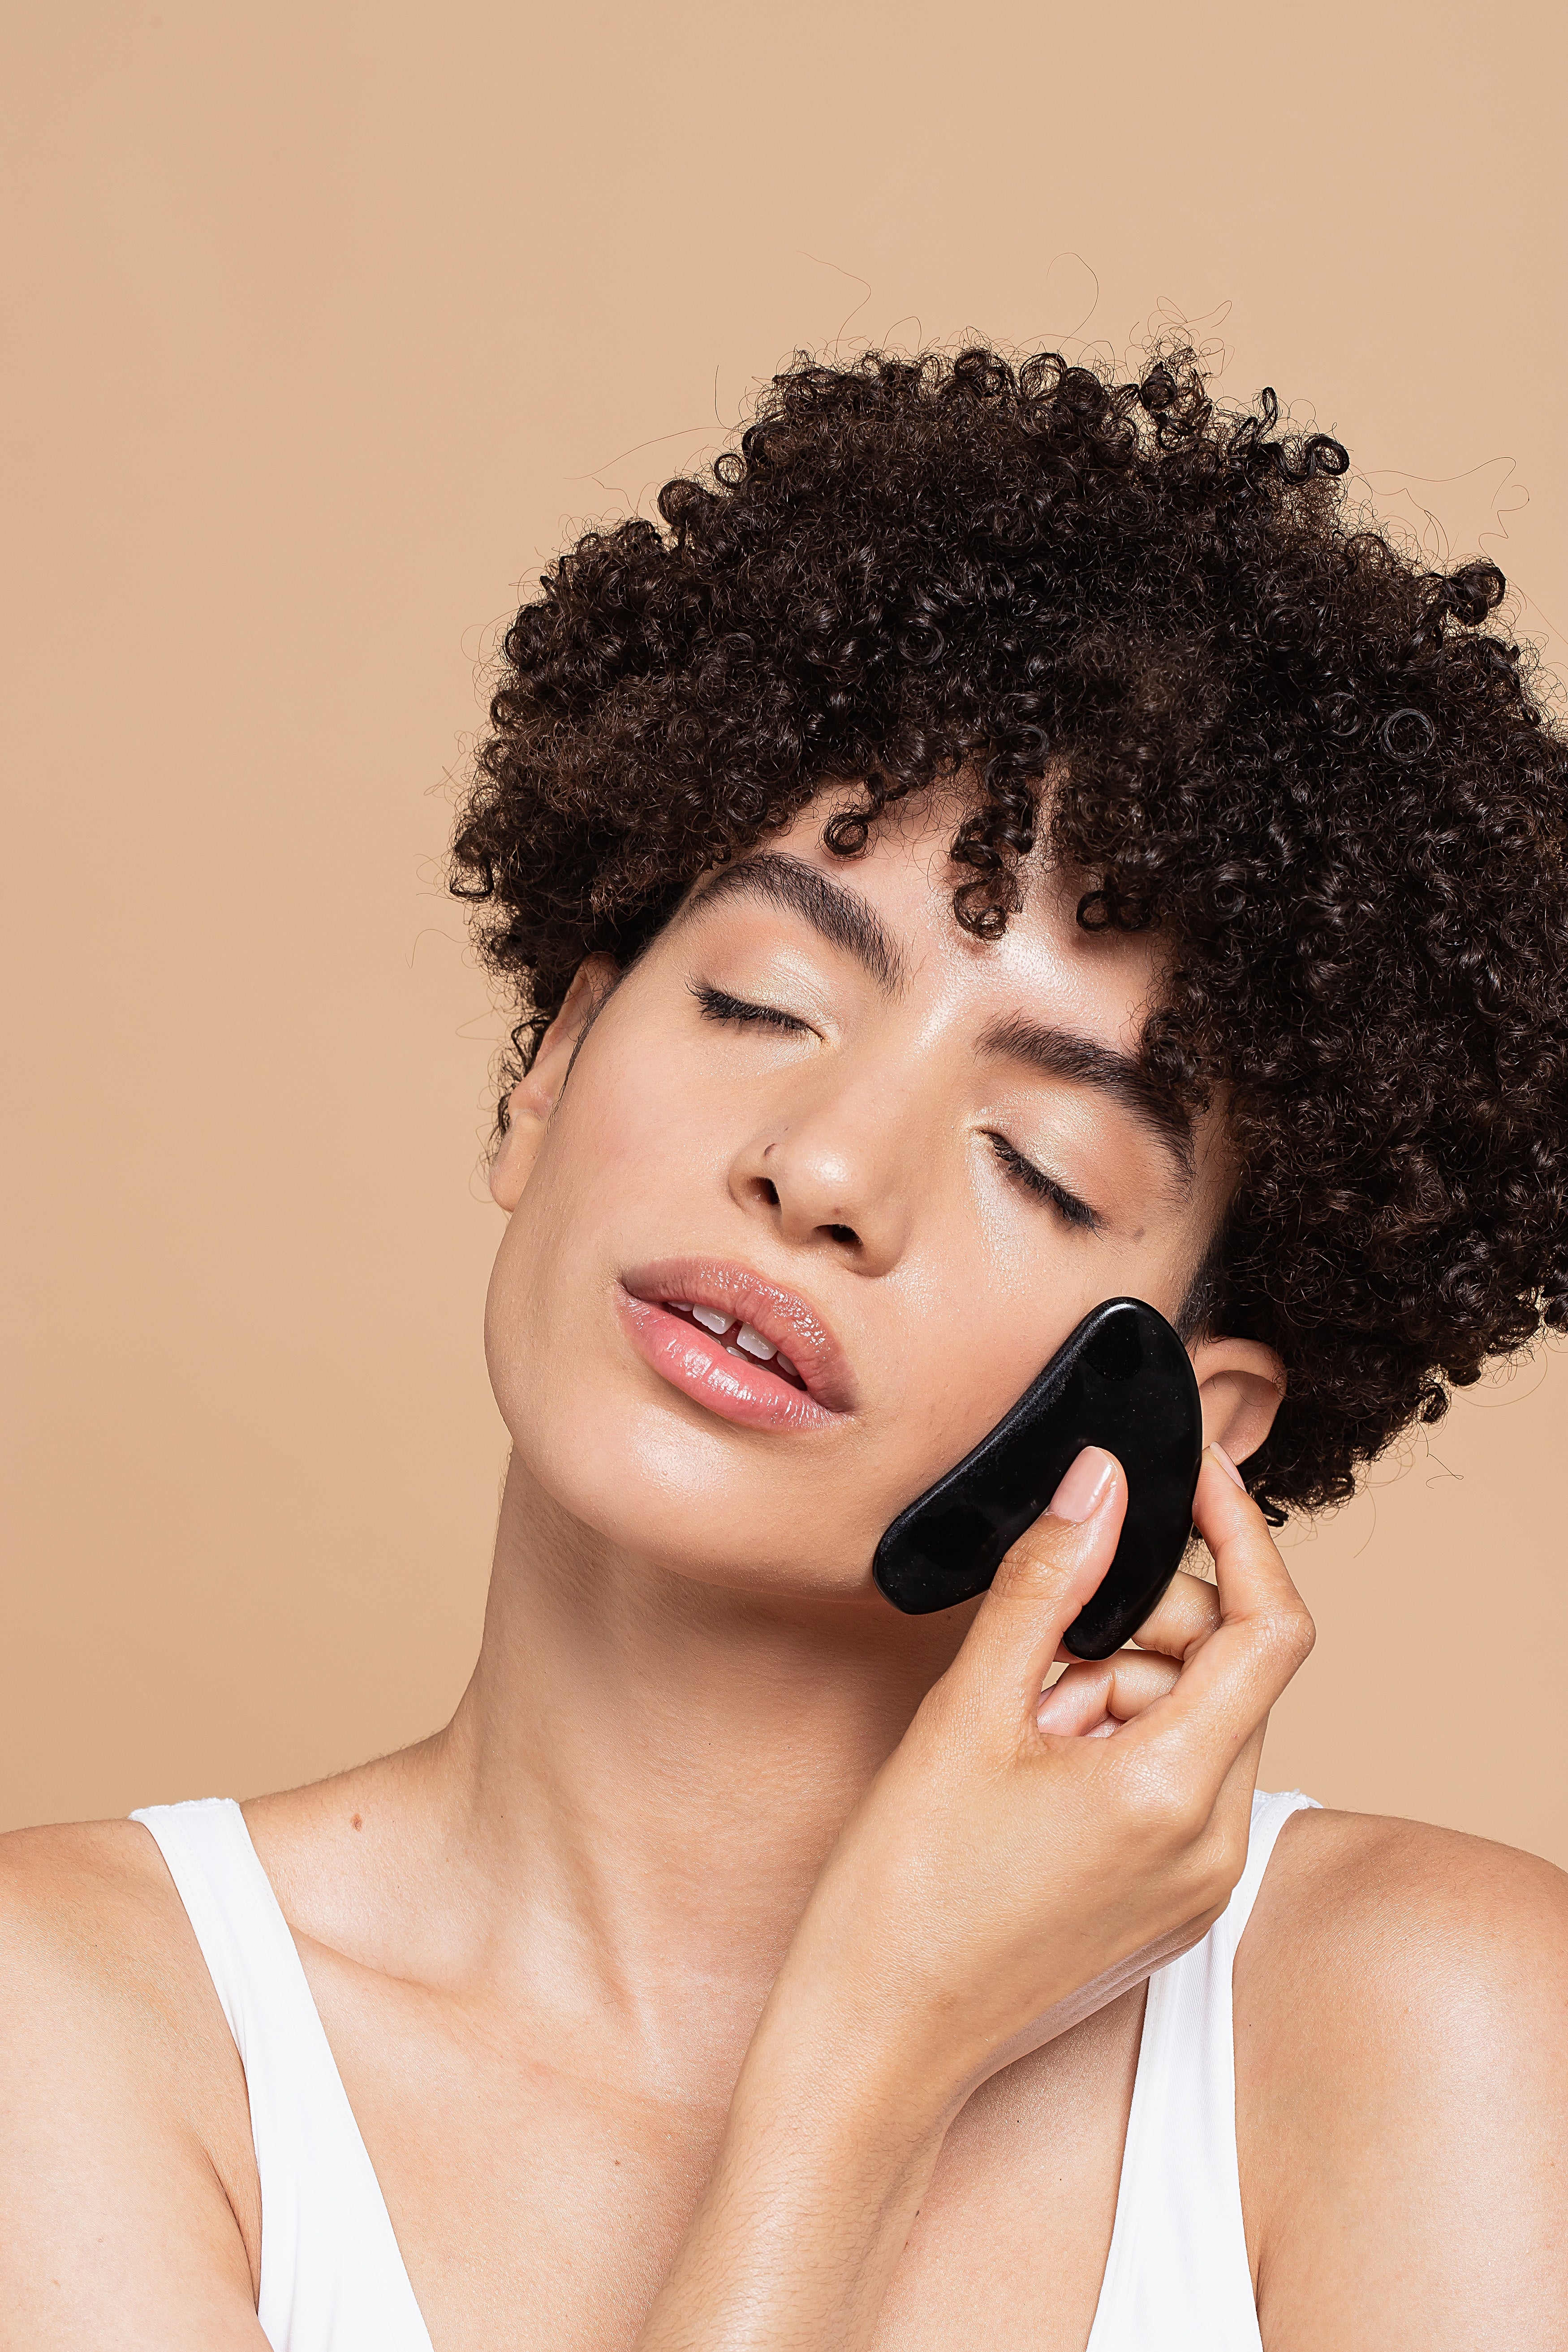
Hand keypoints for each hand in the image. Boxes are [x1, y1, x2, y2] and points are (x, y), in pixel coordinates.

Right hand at [631, 1447, 1313, 2351]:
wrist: (877, 2043)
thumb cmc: (905, 1894)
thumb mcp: (969, 1713)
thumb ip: (1045, 1584)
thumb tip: (1096, 1485)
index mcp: (1175, 1792)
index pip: (1271, 1627)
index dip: (1241, 1532)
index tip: (1191, 1475)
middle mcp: (1212, 1845)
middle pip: (1231, 1671)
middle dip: (1145, 1627)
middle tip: (1043, 1651)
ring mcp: (1197, 1886)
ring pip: (1197, 1722)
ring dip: (1118, 1689)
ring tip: (1018, 1730)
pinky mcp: (1170, 1907)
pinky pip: (1176, 1783)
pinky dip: (1117, 1745)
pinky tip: (1033, 1770)